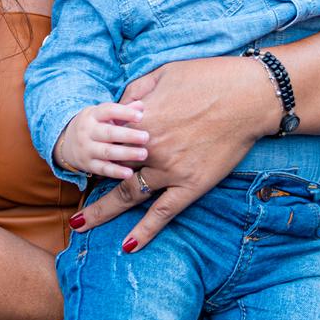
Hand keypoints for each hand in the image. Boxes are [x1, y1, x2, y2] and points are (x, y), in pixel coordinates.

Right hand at [54, 101, 148, 179]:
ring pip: (107, 152)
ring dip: (126, 154)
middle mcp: (87, 132)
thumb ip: (123, 111)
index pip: (108, 111)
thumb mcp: (103, 115)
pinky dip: (116, 172)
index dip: (124, 113)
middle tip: (146, 137)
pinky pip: (103, 169)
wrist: (67, 143)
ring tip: (143, 154)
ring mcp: (86, 149)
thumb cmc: (94, 125)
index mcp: (92, 115)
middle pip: (108, 133)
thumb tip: (141, 106)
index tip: (141, 117)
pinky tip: (129, 173)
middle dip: (128, 135)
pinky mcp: (88, 165)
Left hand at [74, 56, 268, 252]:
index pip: (107, 139)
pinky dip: (145, 231)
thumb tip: (119, 109)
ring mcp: (170, 170)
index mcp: (139, 121)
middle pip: (109, 171)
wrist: (250, 96)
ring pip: (127, 195)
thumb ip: (134, 93)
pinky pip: (164, 213)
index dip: (96, 148)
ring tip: (81, 224)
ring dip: (102, 211)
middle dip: (88, 183)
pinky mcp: (192, 185)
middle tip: (69, 194)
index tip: (86, 155)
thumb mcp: (163, 74)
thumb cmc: (209, 78)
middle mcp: (149, 149)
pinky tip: (129, 245)